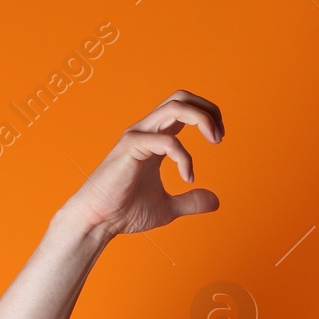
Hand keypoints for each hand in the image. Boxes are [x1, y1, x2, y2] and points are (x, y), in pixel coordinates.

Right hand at [62, 89, 224, 236]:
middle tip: (220, 135)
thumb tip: (216, 201)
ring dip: (202, 118)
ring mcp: (138, 136)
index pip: (183, 108)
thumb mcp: (168, 208)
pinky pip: (167, 141)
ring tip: (216, 140)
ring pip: (175, 107)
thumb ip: (191, 201)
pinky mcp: (131, 147)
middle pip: (181, 97)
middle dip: (207, 109)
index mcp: (155, 138)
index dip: (207, 115)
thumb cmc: (125, 211)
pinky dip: (185, 157)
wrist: (98, 221)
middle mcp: (146, 131)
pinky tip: (188, 177)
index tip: (219, 137)